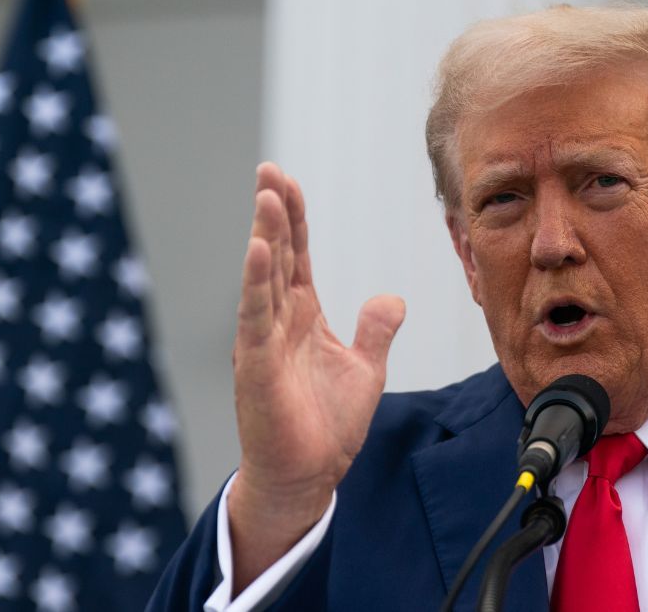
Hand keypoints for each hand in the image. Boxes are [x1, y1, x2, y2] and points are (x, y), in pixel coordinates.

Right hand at [226, 162, 405, 589]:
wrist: (308, 475)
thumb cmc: (327, 426)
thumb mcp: (365, 369)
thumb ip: (375, 330)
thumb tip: (392, 298)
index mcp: (301, 317)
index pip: (297, 256)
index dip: (295, 219)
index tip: (287, 181)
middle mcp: (277, 322)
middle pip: (276, 255)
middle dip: (274, 212)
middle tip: (270, 171)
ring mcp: (263, 341)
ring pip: (263, 277)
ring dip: (265, 235)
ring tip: (267, 195)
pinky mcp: (255, 365)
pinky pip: (255, 316)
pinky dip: (256, 282)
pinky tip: (258, 249)